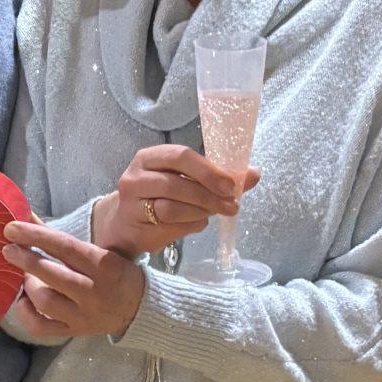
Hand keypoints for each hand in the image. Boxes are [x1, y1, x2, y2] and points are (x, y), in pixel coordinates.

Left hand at [3, 222, 147, 336]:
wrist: (139, 308)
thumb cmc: (114, 273)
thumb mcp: (97, 251)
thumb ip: (60, 238)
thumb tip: (26, 217)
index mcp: (103, 265)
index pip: (65, 247)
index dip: (36, 236)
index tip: (12, 228)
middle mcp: (94, 292)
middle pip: (53, 275)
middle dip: (26, 260)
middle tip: (8, 250)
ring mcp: (84, 316)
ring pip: (46, 302)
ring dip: (28, 286)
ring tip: (25, 277)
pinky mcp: (75, 332)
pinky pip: (42, 328)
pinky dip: (25, 314)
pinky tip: (22, 301)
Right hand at [92, 143, 257, 257]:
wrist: (127, 225)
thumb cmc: (160, 198)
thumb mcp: (186, 181)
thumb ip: (218, 177)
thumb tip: (254, 174)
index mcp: (150, 157)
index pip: (181, 155)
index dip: (208, 170)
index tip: (231, 185)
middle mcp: (136, 175)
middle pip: (176, 182)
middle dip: (208, 194)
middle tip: (231, 204)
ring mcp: (132, 202)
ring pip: (172, 207)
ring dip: (201, 211)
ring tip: (216, 213)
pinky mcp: (135, 226)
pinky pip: (169, 225)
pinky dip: (190, 224)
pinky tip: (197, 222)